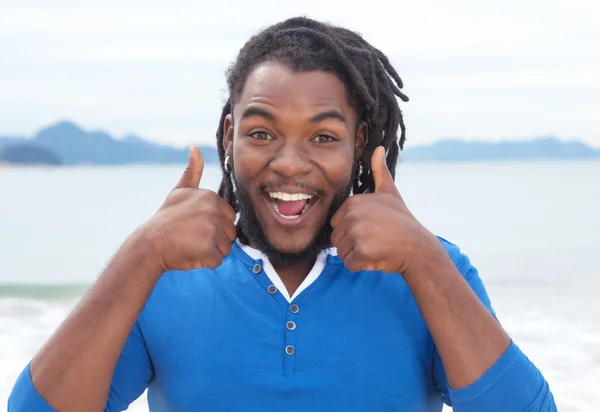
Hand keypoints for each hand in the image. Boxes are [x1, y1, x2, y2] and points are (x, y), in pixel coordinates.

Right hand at [140, 146, 236, 271]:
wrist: (149, 244)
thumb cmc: (166, 219)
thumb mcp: (179, 191)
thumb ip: (192, 171)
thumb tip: (195, 148)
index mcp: (210, 197)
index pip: (229, 217)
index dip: (215, 225)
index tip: (195, 225)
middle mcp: (213, 212)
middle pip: (230, 233)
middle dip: (215, 239)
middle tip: (193, 237)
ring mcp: (212, 230)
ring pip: (226, 248)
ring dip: (211, 251)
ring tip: (192, 245)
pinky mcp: (208, 249)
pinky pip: (218, 260)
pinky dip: (206, 262)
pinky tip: (192, 254)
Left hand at [330, 146, 439, 273]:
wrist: (418, 247)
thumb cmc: (402, 222)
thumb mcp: (390, 193)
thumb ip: (379, 171)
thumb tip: (378, 148)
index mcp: (353, 202)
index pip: (337, 224)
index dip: (353, 230)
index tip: (372, 228)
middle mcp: (352, 216)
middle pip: (337, 239)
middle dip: (353, 244)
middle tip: (375, 240)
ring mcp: (357, 234)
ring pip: (341, 253)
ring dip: (357, 256)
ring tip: (377, 248)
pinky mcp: (361, 253)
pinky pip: (350, 264)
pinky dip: (362, 266)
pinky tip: (377, 257)